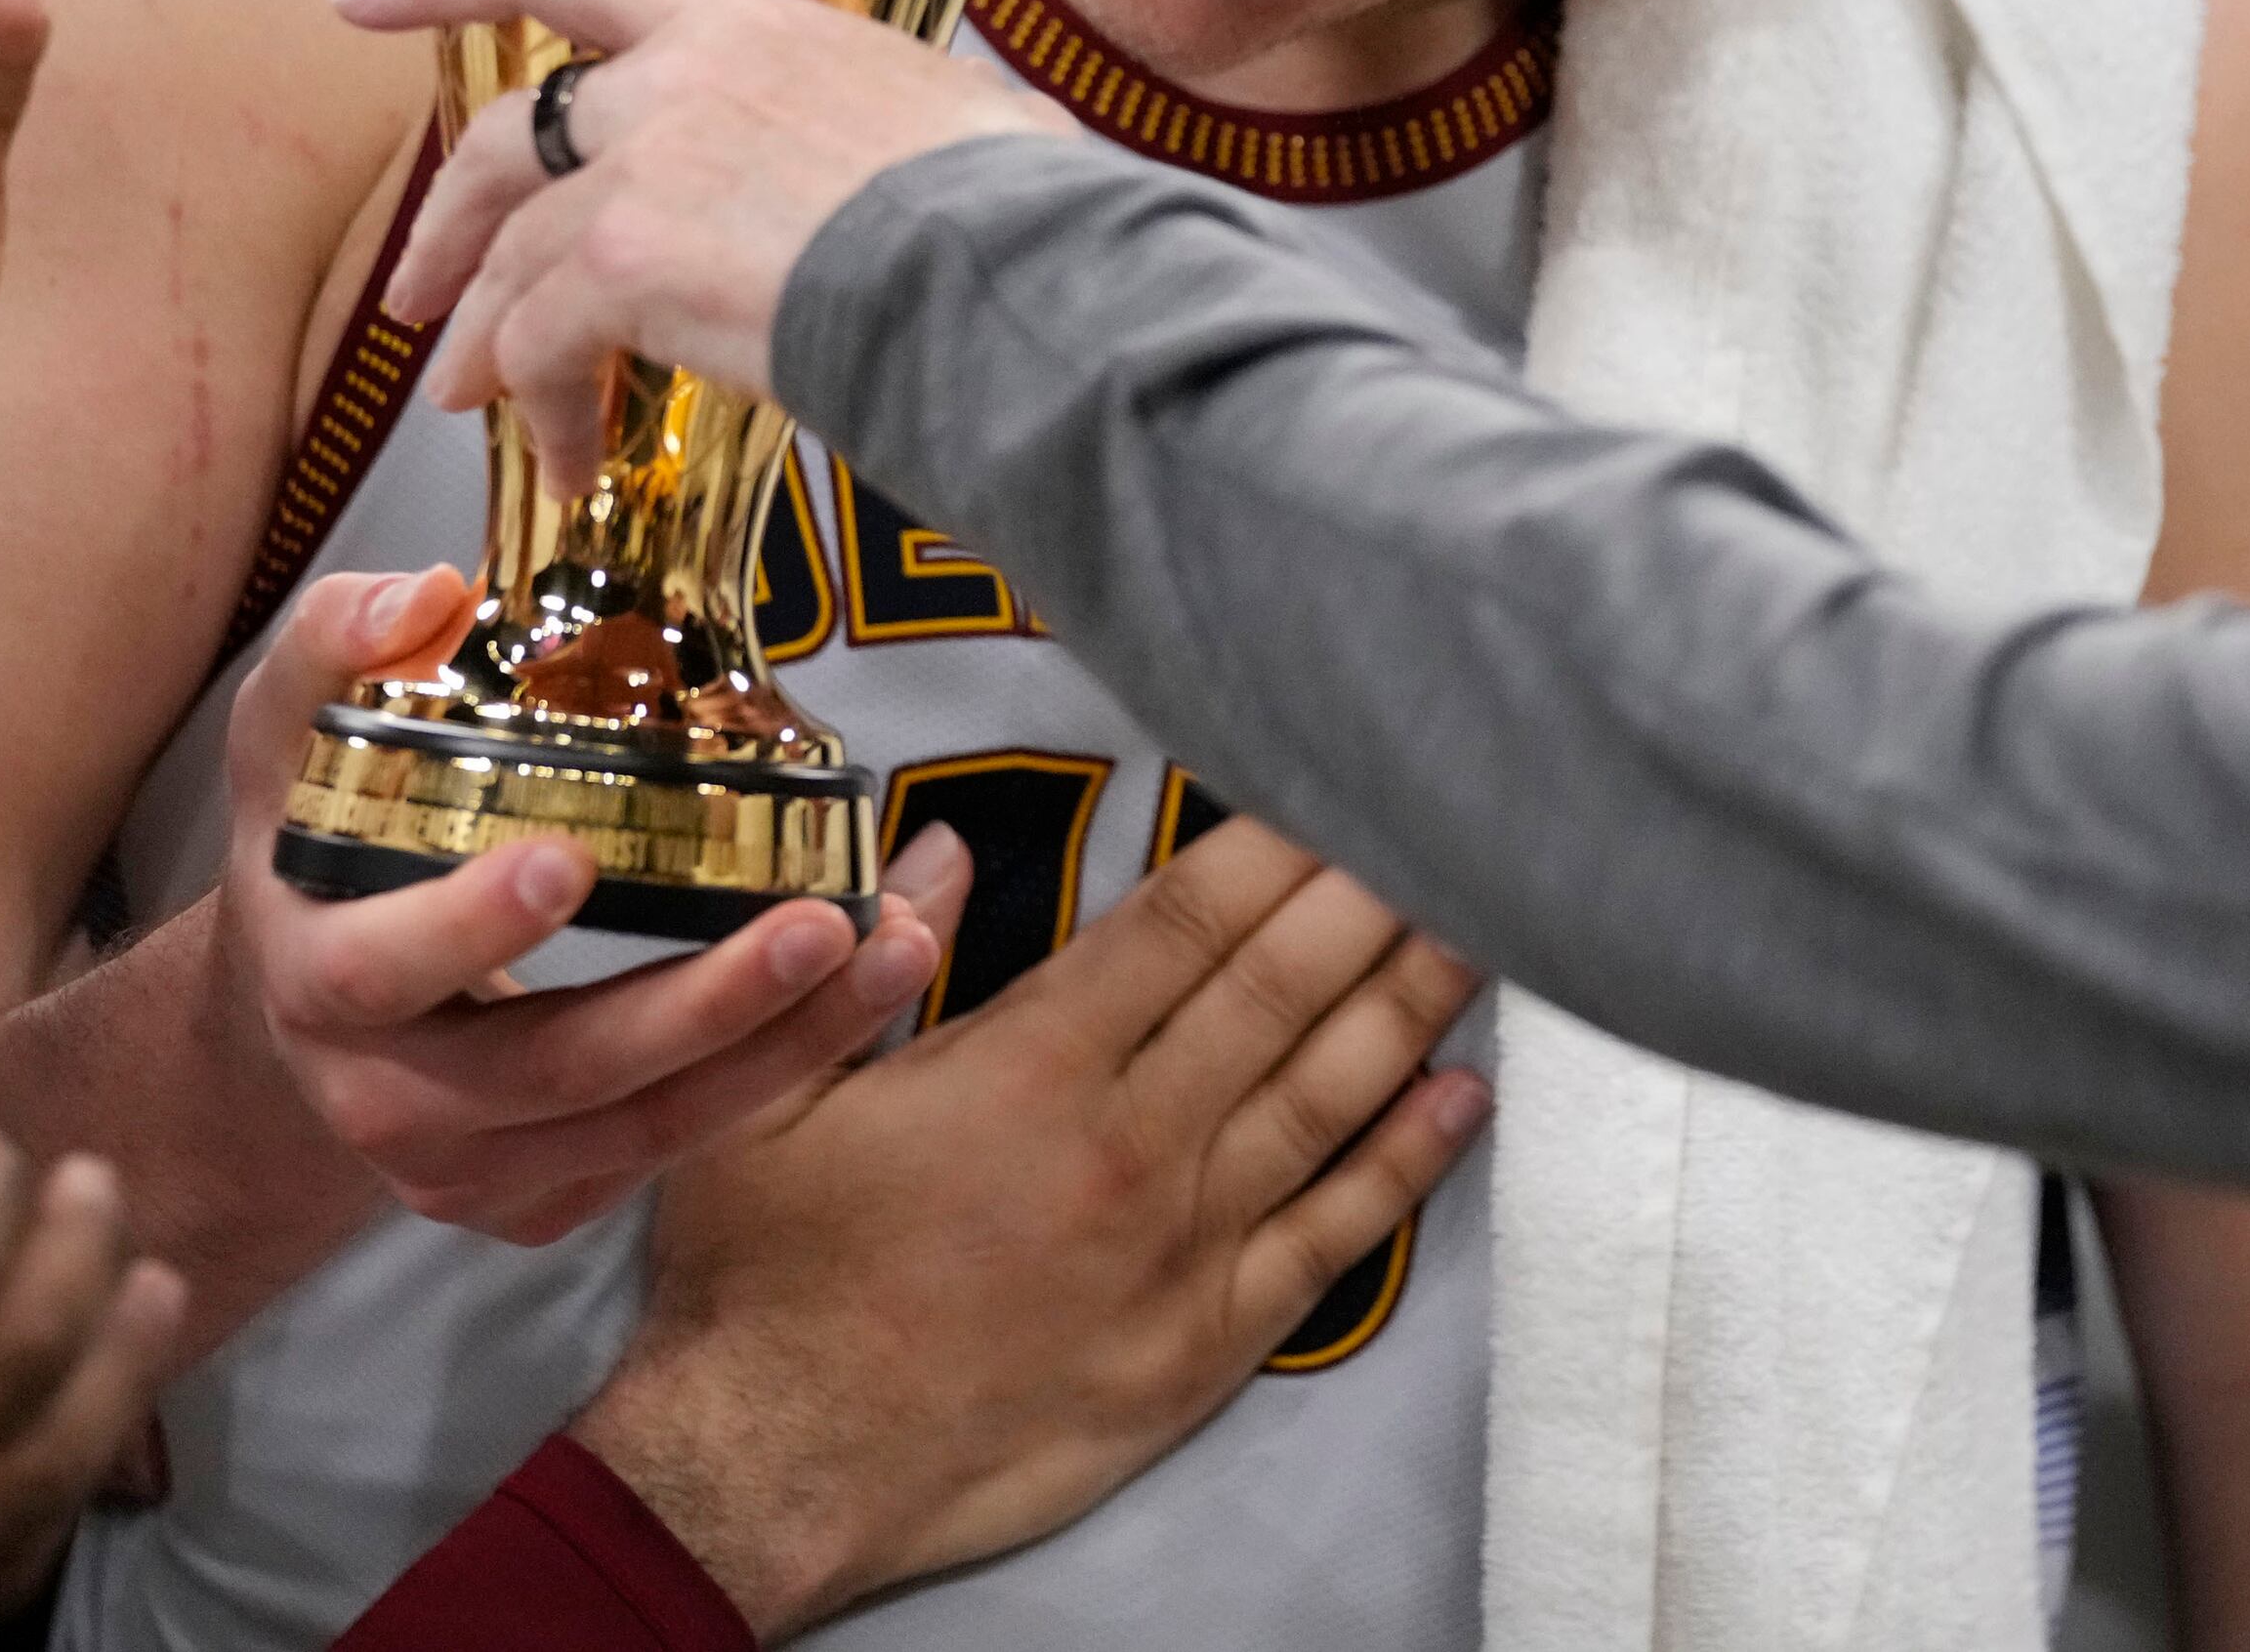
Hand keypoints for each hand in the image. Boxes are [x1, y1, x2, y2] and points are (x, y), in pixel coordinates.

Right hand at [211, 565, 963, 1242]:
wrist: (302, 994)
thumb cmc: (317, 836)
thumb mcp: (291, 726)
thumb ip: (339, 642)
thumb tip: (433, 592)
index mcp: (316, 981)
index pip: (384, 967)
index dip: (474, 926)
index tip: (573, 858)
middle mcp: (383, 1103)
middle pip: (558, 1074)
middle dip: (701, 1006)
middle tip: (819, 924)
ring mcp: (467, 1174)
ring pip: (645, 1130)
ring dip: (787, 1046)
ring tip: (898, 945)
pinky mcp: (541, 1202)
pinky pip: (674, 1150)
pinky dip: (783, 1070)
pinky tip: (867, 985)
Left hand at [324, 0, 1068, 490]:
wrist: (1019, 275)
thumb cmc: (1025, 212)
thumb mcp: (952, 118)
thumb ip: (886, 127)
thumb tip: (938, 158)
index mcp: (751, 20)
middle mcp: (677, 76)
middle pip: (508, 133)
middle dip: (450, 222)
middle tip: (422, 292)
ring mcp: (643, 164)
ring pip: (514, 254)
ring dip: (489, 342)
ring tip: (483, 411)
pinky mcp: (627, 261)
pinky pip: (541, 343)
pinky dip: (543, 409)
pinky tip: (571, 462)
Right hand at [574, 819, 1487, 1631]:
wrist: (781, 1469)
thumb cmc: (767, 1276)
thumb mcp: (769, 1095)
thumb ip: (871, 964)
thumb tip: (945, 850)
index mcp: (1030, 1068)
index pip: (1185, 920)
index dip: (1270, 841)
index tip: (1330, 779)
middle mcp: (1130, 1145)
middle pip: (1281, 987)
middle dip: (1368, 892)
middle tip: (1442, 820)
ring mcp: (1182, 1247)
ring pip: (1328, 1094)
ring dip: (1411, 999)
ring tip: (1482, 919)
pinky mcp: (1208, 1341)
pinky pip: (1334, 1236)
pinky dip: (1408, 1161)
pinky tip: (1462, 1095)